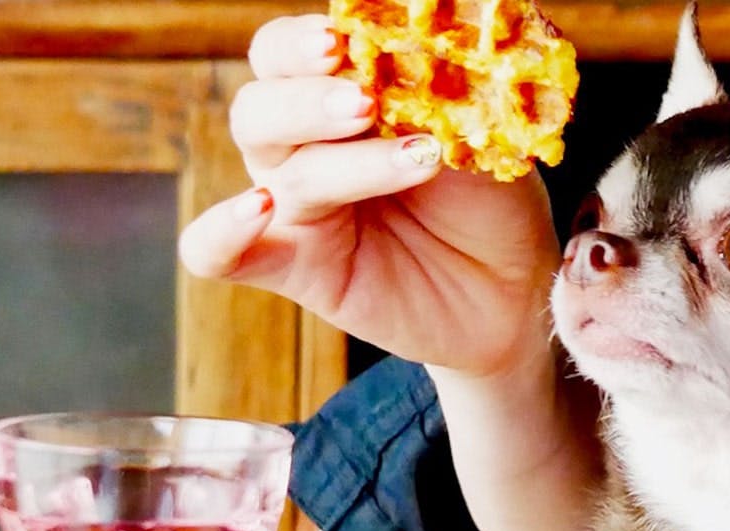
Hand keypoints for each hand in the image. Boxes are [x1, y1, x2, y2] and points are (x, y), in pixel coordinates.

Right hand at [177, 14, 561, 377]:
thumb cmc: (489, 203)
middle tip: (367, 104)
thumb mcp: (478, 137)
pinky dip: (223, 231)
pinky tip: (258, 211)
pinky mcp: (292, 265)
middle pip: (261, 105)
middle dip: (310, 100)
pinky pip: (218, 253)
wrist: (511, 292)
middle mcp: (301, 145)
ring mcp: (291, 206)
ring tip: (415, 159)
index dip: (301, 43)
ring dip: (341, 162)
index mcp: (335, 96)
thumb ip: (441, 94)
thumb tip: (432, 43)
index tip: (342, 39)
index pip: (286, 53)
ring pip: (272, 168)